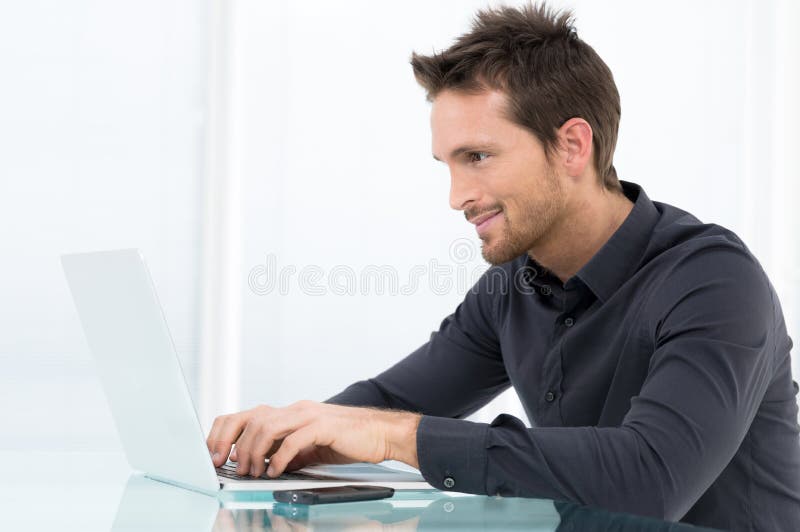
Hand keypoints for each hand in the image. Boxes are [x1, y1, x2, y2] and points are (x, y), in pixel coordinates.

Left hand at [206, 401, 420, 477]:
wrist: (381, 434)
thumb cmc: (348, 440)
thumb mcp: (309, 447)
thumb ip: (285, 451)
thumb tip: (260, 465)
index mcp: (289, 413)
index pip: (246, 415)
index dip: (225, 434)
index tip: (215, 456)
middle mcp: (296, 409)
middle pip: (250, 417)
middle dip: (232, 443)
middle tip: (228, 466)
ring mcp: (309, 415)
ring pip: (267, 426)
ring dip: (253, 452)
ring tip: (253, 472)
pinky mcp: (324, 425)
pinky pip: (293, 439)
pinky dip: (279, 458)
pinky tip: (276, 471)